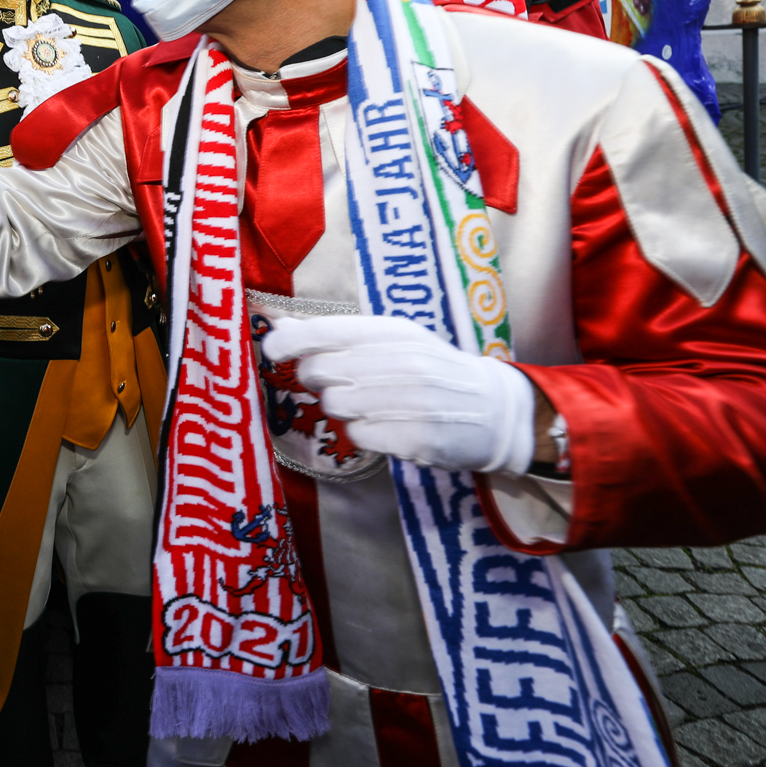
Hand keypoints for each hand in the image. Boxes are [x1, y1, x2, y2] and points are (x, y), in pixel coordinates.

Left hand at [261, 315, 534, 473]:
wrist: (493, 410)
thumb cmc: (432, 370)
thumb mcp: (393, 340)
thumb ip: (338, 335)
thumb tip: (280, 328)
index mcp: (394, 331)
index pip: (326, 331)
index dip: (290, 341)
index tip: (271, 350)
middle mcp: (402, 361)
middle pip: (320, 371)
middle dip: (318, 380)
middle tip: (342, 383)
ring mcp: (411, 401)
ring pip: (334, 405)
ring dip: (343, 408)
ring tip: (372, 405)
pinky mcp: (416, 438)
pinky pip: (357, 435)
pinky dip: (364, 434)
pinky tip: (388, 426)